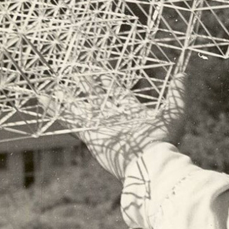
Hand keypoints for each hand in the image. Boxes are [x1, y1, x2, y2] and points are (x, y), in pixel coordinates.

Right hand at [40, 71, 185, 182]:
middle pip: (96, 96)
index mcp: (129, 110)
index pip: (116, 90)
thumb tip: (184, 71)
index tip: (99, 67)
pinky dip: (55, 108)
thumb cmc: (162, 138)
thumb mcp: (174, 110)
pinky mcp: (88, 133)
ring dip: (70, 95)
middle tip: (77, 70)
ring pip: (81, 106)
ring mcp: (99, 125)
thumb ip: (177, 91)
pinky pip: (69, 119)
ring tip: (58, 82)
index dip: (107, 79)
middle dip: (87, 84)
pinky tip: (44, 97)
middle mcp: (112, 116)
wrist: (148, 162)